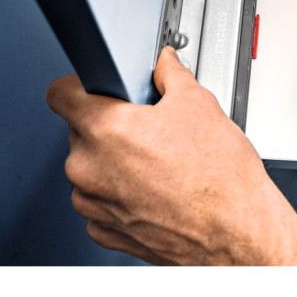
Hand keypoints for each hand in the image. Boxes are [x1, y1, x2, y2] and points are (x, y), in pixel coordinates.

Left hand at [46, 48, 296, 265]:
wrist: (236, 232)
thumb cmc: (219, 179)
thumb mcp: (199, 104)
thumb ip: (171, 74)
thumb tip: (164, 64)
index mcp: (106, 129)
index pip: (60, 93)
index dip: (79, 86)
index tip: (93, 90)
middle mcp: (89, 168)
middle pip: (80, 131)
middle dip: (109, 125)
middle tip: (147, 128)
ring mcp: (94, 204)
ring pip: (89, 168)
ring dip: (112, 162)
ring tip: (156, 163)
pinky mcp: (104, 231)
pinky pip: (100, 202)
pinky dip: (119, 194)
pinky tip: (153, 189)